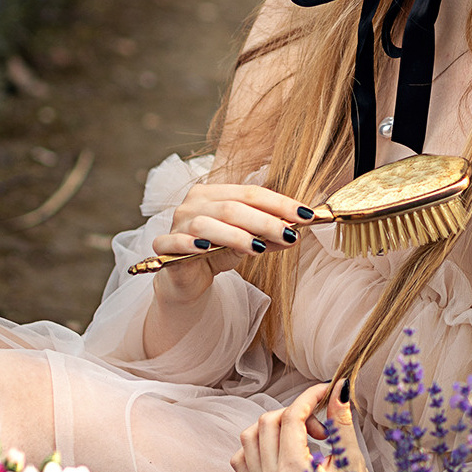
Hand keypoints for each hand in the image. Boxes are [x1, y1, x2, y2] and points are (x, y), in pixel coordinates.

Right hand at [151, 181, 307, 304]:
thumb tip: (296, 232)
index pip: (251, 193)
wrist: (186, 279)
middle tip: (290, 234)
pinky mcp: (165, 245)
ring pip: (208, 223)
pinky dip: (192, 243)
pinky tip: (208, 248)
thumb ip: (268, 237)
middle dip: (265, 221)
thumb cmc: (217, 253)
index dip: (280, 203)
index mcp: (215, 193)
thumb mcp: (248, 244)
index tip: (306, 215)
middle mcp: (195, 202)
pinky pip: (177, 240)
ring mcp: (178, 222)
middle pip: (233, 207)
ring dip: (236, 235)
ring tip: (259, 248)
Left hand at [231, 381, 376, 471]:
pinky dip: (258, 447)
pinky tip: (286, 453)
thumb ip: (341, 422)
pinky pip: (243, 461)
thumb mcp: (352, 463)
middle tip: (322, 430)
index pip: (291, 417)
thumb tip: (339, 388)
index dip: (309, 397)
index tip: (326, 390)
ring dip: (275, 428)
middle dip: (295, 414)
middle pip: (267, 422)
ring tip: (303, 440)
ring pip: (248, 439)